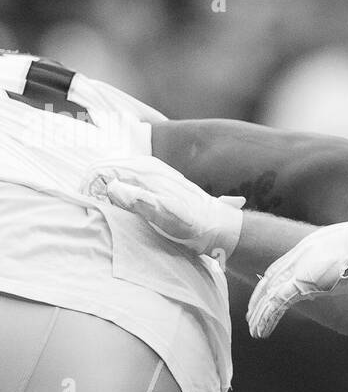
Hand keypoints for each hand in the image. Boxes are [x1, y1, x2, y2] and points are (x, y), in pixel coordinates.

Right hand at [84, 154, 243, 259]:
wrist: (216, 225)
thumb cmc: (192, 225)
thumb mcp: (167, 217)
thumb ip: (140, 202)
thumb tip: (112, 188)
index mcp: (145, 170)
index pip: (100, 169)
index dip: (88, 187)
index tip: (87, 205)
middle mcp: (146, 166)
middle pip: (103, 168)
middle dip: (91, 187)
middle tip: (93, 209)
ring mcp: (150, 172)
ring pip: (111, 174)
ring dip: (101, 189)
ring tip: (103, 210)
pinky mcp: (152, 181)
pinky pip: (123, 180)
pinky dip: (113, 191)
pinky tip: (117, 207)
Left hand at [247, 204, 347, 337]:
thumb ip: (346, 254)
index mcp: (310, 246)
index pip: (283, 266)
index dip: (272, 281)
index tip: (266, 292)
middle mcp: (300, 256)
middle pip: (271, 279)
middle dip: (260, 297)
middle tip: (251, 312)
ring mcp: (300, 270)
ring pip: (270, 294)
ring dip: (259, 313)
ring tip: (254, 329)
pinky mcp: (303, 283)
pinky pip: (277, 304)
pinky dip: (266, 318)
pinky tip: (260, 330)